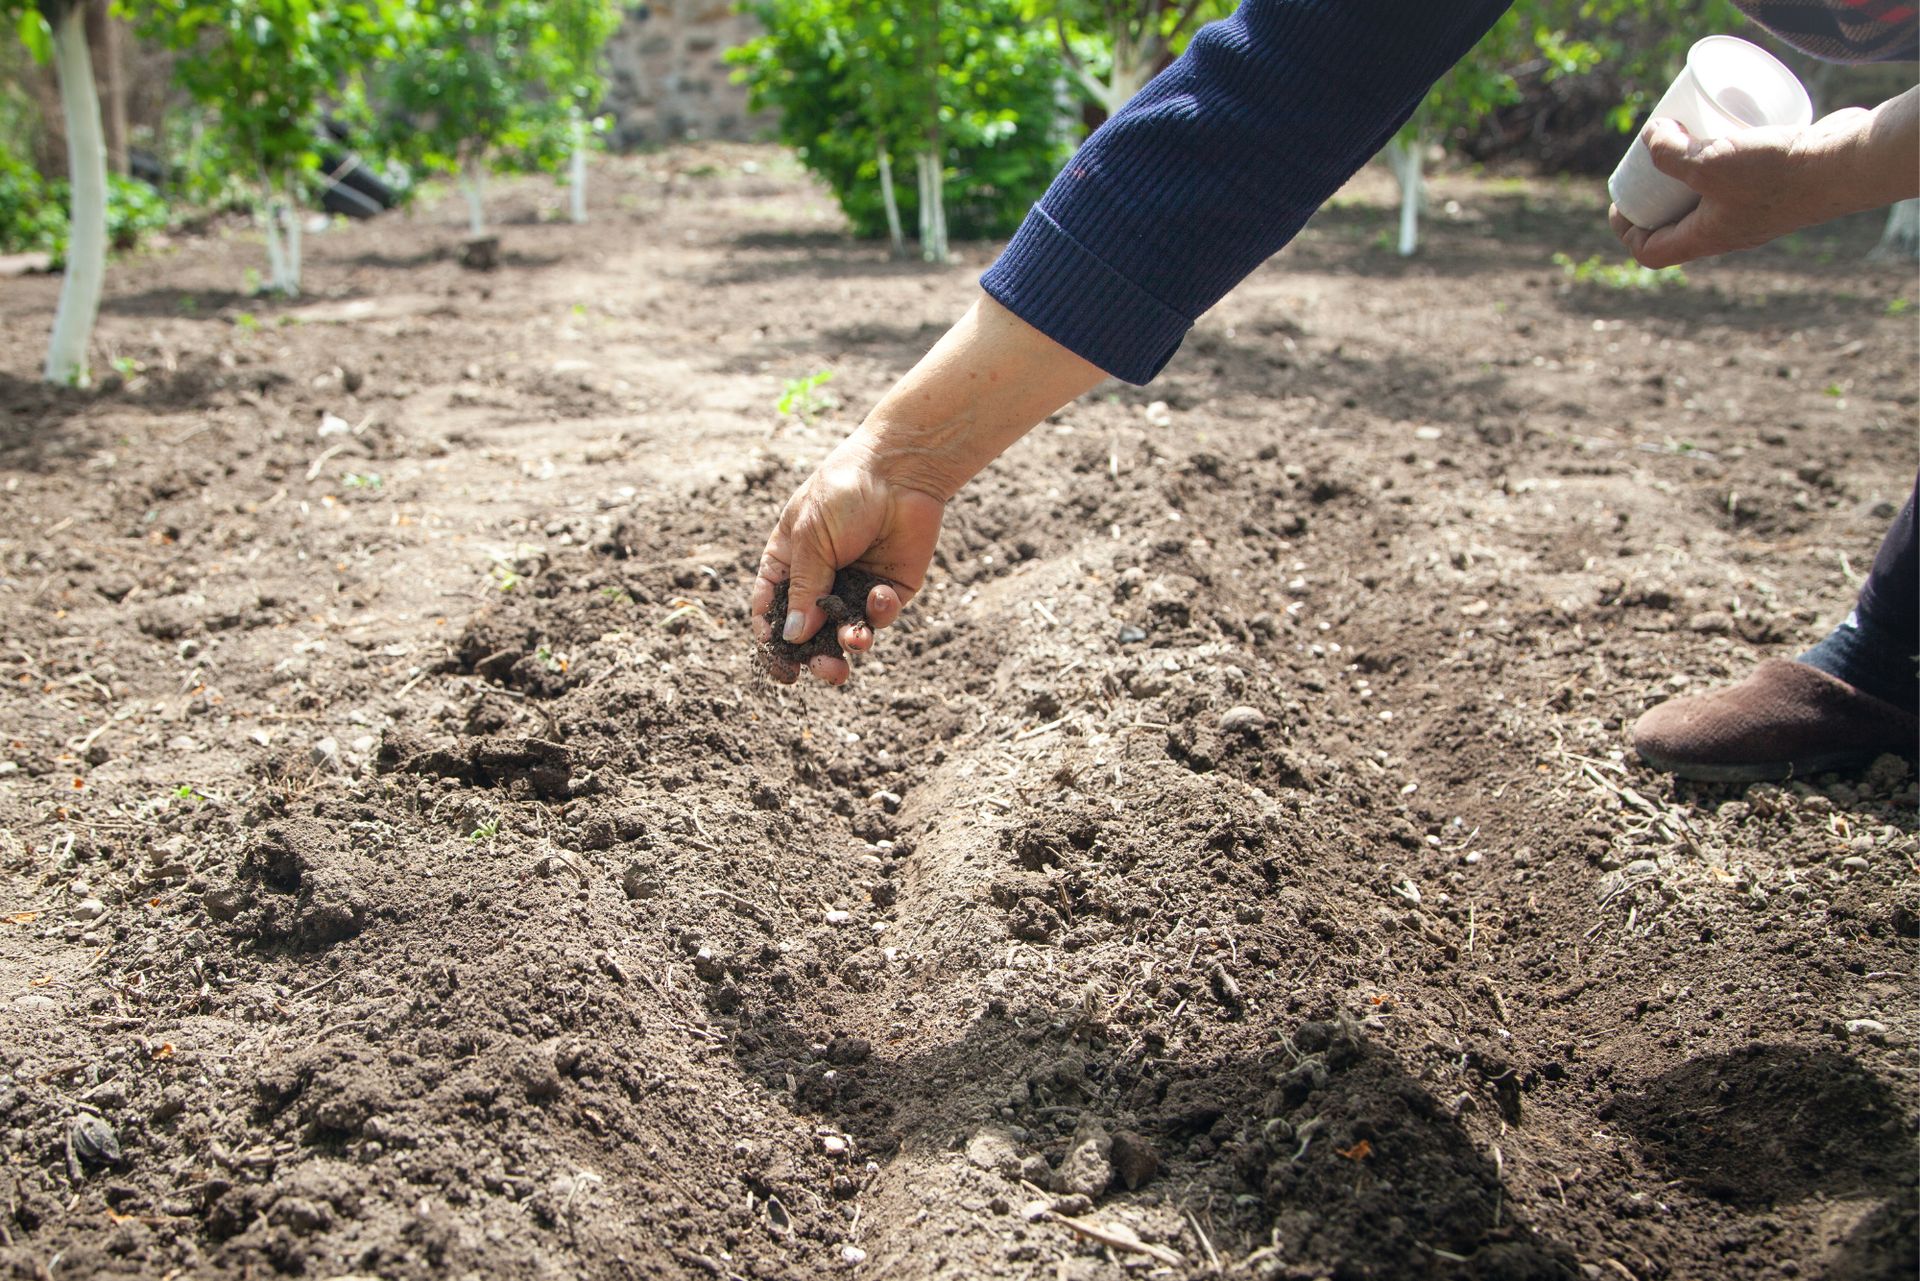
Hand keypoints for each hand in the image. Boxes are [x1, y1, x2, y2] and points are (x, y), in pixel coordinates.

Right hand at [750, 432, 945, 684]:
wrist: (902, 471)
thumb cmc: (844, 492)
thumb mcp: (811, 538)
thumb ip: (804, 589)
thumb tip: (791, 638)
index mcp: (787, 563)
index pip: (771, 610)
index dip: (772, 639)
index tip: (779, 663)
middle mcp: (819, 580)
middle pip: (809, 633)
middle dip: (815, 656)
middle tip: (823, 670)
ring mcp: (854, 586)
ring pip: (846, 633)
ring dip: (849, 645)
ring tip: (855, 643)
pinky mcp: (889, 589)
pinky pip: (880, 616)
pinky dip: (879, 612)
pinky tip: (880, 594)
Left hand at [1610, 92, 1915, 267]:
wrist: (1846, 165)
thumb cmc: (1776, 172)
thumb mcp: (1710, 162)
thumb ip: (1670, 153)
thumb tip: (1648, 137)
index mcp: (1707, 239)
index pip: (1652, 252)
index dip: (1627, 232)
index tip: (1619, 202)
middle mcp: (1730, 232)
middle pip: (1679, 225)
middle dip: (1657, 199)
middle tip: (1649, 165)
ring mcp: (1757, 212)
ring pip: (1711, 199)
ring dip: (1691, 177)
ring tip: (1683, 142)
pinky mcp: (1779, 187)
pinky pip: (1740, 180)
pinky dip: (1726, 160)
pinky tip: (1724, 131)